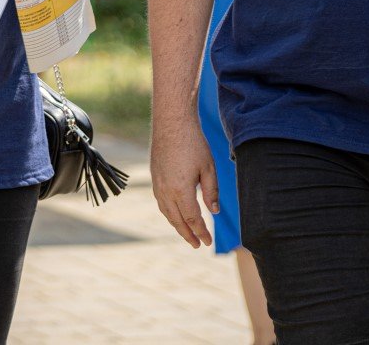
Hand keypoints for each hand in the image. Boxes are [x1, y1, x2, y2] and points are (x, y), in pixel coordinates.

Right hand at [150, 112, 216, 247]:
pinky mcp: (154, 177)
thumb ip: (211, 192)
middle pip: (178, 221)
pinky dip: (169, 213)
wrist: (171, 123)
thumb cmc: (193, 143)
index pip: (193, 219)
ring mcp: (158, 185)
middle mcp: (166, 191)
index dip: (201, 232)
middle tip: (198, 245)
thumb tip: (214, 211)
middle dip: (188, 235)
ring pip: (167, 213)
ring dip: (177, 226)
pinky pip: (161, 203)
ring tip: (187, 234)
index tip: (208, 242)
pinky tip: (175, 214)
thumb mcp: (209, 168)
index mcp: (181, 191)